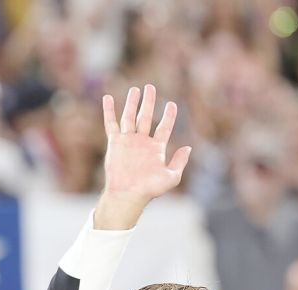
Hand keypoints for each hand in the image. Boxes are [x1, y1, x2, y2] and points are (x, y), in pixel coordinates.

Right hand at [95, 84, 191, 229]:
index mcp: (156, 148)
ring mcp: (128, 141)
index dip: (169, 115)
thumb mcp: (171, 177)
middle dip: (148, 102)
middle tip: (150, 87)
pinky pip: (111, 124)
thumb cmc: (149, 189)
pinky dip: (109, 111)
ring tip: (135, 89)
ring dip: (132, 103)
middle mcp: (142, 142)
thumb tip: (188, 147)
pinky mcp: (115, 142)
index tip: (171, 104)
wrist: (128, 194)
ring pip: (130, 117)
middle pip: (146, 116)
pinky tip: (108, 98)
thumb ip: (180, 162)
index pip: (164, 127)